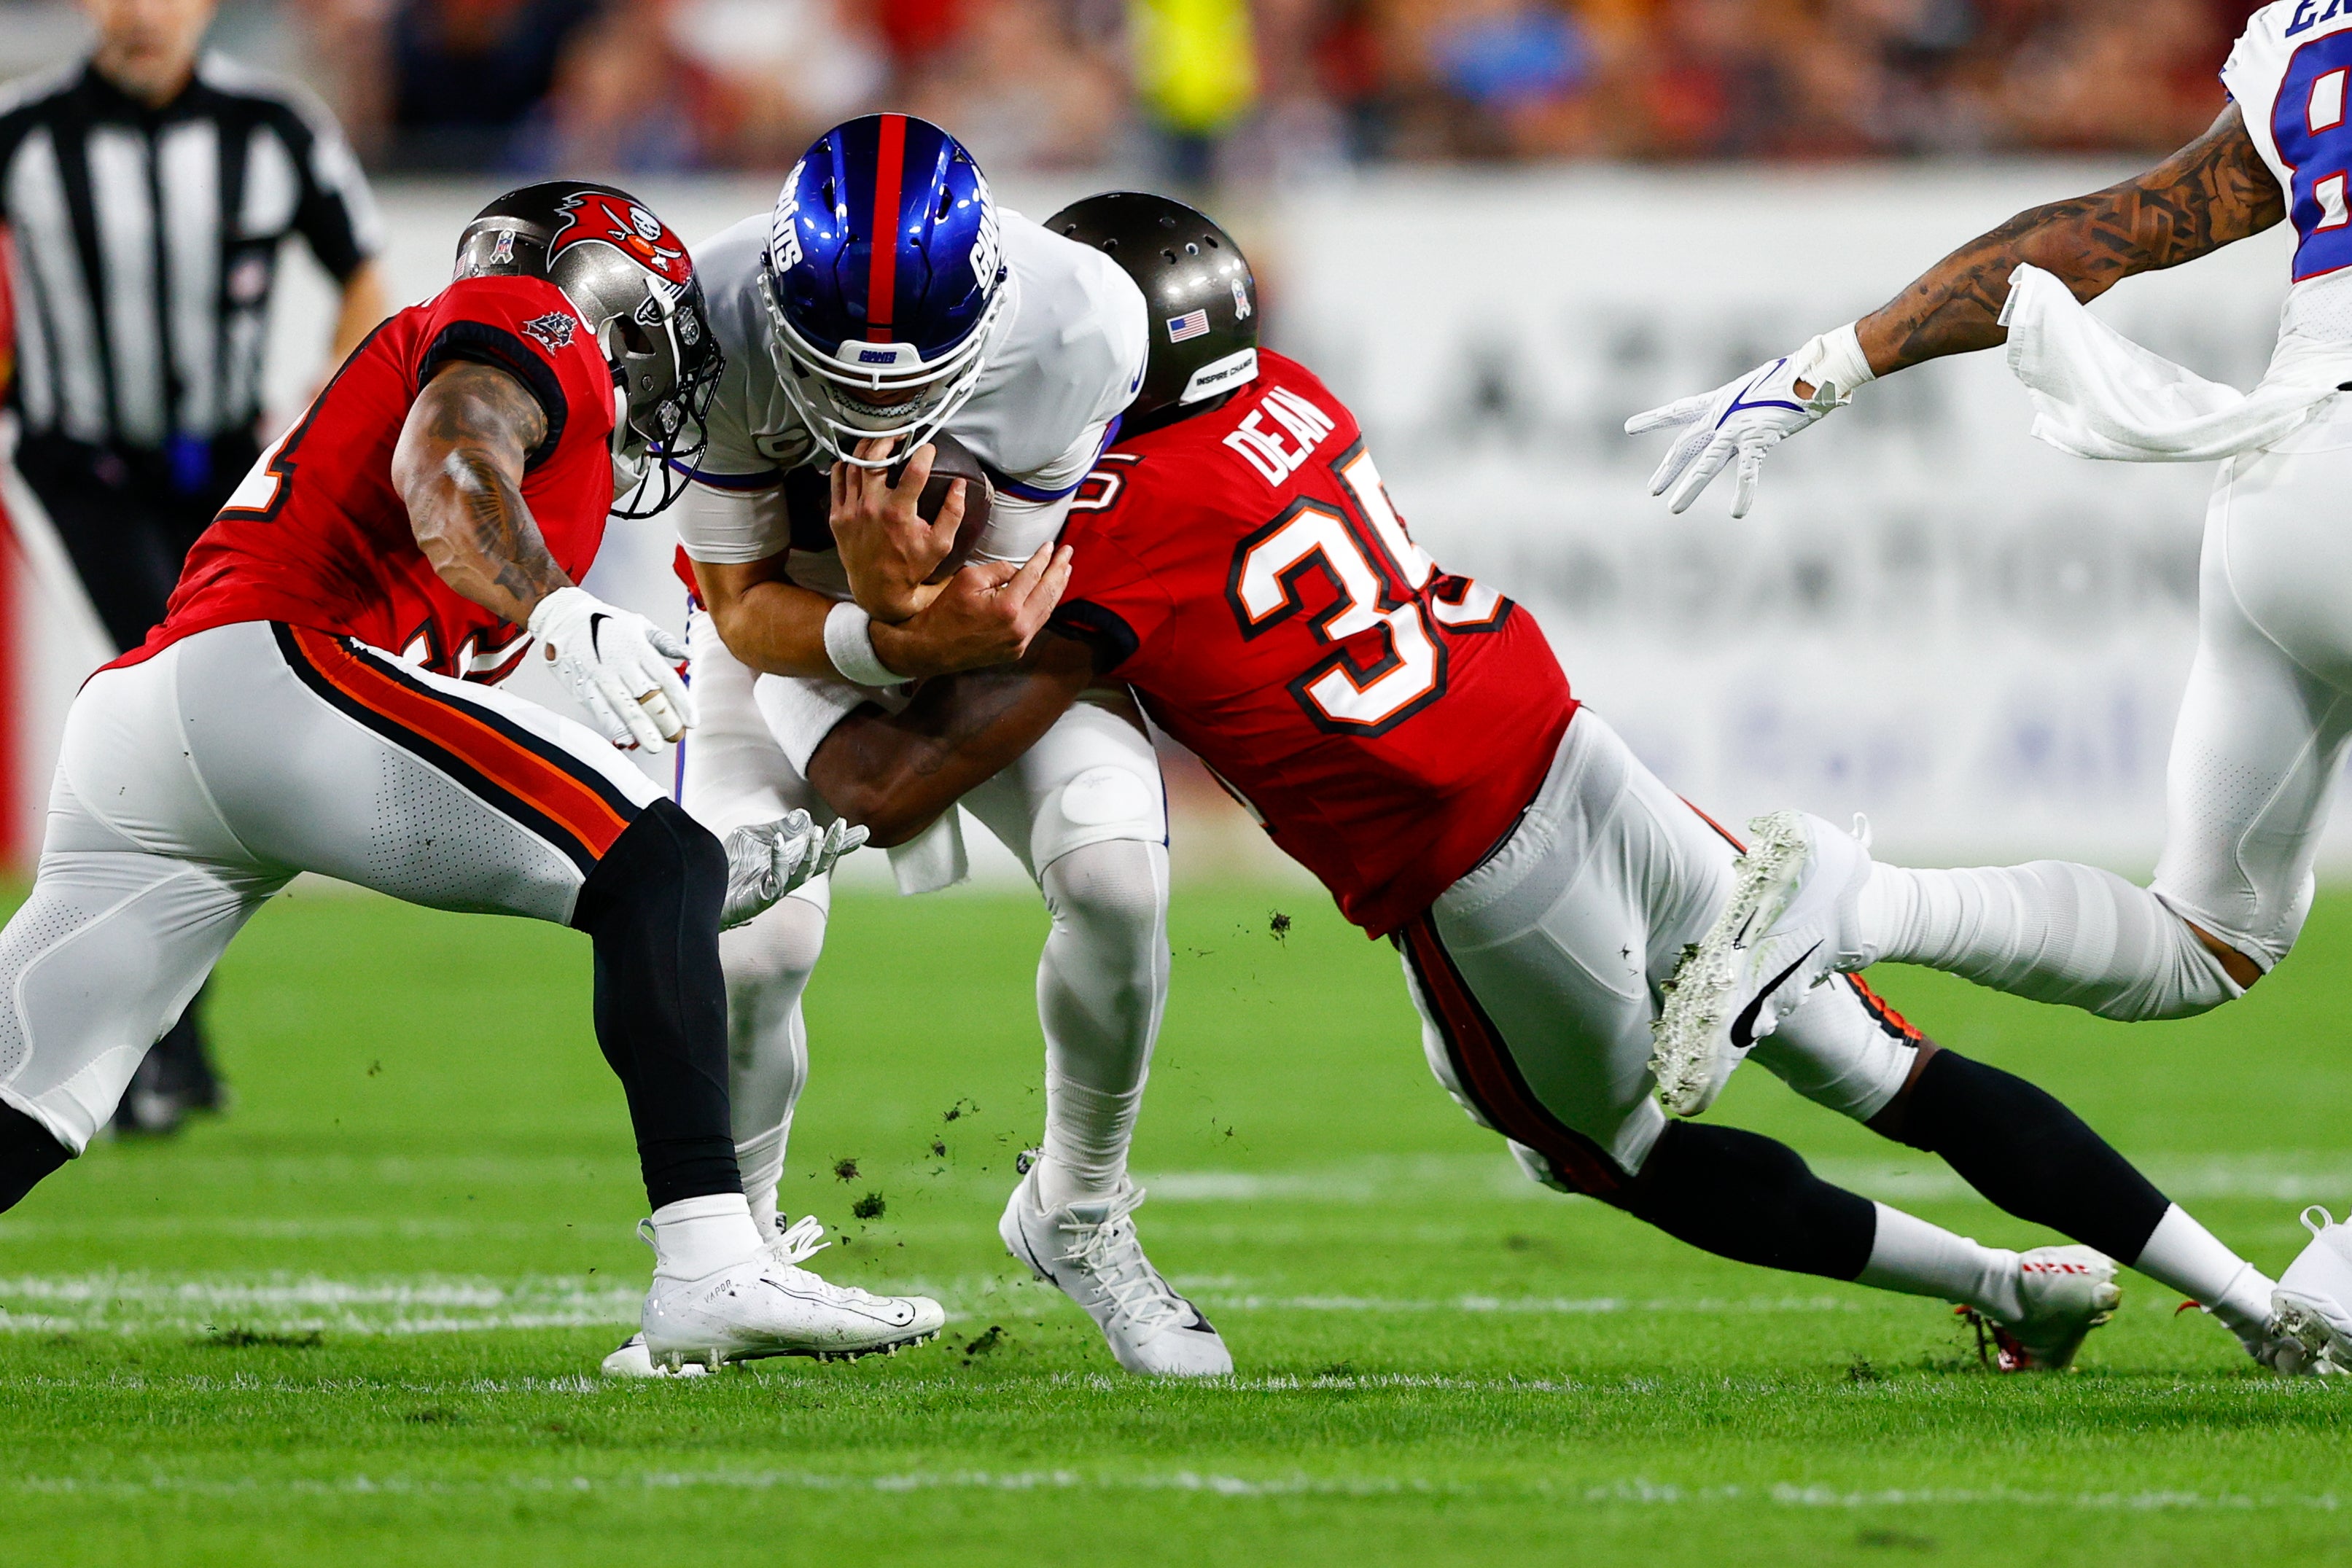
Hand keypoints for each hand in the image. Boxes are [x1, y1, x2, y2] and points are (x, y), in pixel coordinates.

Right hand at [526, 586, 695, 750]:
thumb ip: (665, 642)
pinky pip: (599, 709)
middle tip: (676, 738)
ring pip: (623, 706)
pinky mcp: (581, 685)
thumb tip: (689, 656)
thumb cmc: (606, 622)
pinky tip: (625, 739)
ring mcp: (600, 675)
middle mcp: (619, 663)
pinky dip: (612, 725)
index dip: (681, 702)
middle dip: (663, 720)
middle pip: (646, 696)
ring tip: (654, 746)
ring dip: (640, 728)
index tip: (692, 721)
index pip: (665, 678)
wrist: (563, 616)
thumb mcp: (639, 624)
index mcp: (637, 647)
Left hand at [719, 811, 867, 927]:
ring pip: (804, 873)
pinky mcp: (760, 899)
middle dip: (834, 845)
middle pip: (820, 863)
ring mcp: (775, 890)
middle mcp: (786, 879)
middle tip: (844, 825)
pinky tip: (778, 840)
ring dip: (813, 852)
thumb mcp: (751, 838)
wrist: (697, 889)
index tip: (864, 832)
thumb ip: (778, 828)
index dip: (842, 844)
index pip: (822, 853)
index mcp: (789, 864)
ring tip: (819, 831)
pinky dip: (779, 857)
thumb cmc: (725, 866)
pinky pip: (776, 878)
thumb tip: (805, 816)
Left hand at [829, 436, 964, 622]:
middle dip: (888, 440)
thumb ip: (953, 512)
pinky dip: (845, 465)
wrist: (878, 589)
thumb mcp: (940, 544)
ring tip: (878, 441)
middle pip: (875, 459)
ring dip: (866, 448)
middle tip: (899, 434)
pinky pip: (837, 481)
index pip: (913, 472)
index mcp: (898, 514)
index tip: (929, 447)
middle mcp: (871, 508)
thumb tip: (960, 485)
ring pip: (853, 466)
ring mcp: (851, 511)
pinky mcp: (838, 516)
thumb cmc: (911, 567)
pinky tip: (856, 460)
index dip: (923, 454)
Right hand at [869, 544, 1072, 678]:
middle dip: (1059, 570)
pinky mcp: (1015, 651)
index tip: (1052, 546)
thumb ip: (999, 570)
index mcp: (1008, 607)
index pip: (1033, 576)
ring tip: (1065, 570)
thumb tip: (1018, 569)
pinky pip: (1037, 624)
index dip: (1044, 558)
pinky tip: (1049, 594)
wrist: (930, 648)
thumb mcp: (968, 579)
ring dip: (1057, 588)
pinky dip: (1044, 606)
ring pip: (1046, 611)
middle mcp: (1019, 627)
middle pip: (1048, 593)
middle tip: (1068, 553)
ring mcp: (1019, 642)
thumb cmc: (944, 611)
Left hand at [1625, 352, 1847, 517]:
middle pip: (1687, 445)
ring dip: (1690, 488)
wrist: (1813, 372)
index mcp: (1719, 401)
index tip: (1629, 427)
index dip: (1654, 420)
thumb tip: (1746, 417)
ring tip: (1673, 509)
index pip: (1678, 411)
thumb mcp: (1757, 392)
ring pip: (1706, 463)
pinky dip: (1743, 492)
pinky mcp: (1759, 437)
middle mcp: (1722, 415)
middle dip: (1669, 468)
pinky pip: (1748, 470)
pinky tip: (1737, 513)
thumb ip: (1746, 409)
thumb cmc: (1792, 379)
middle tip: (1653, 489)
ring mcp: (1738, 427)